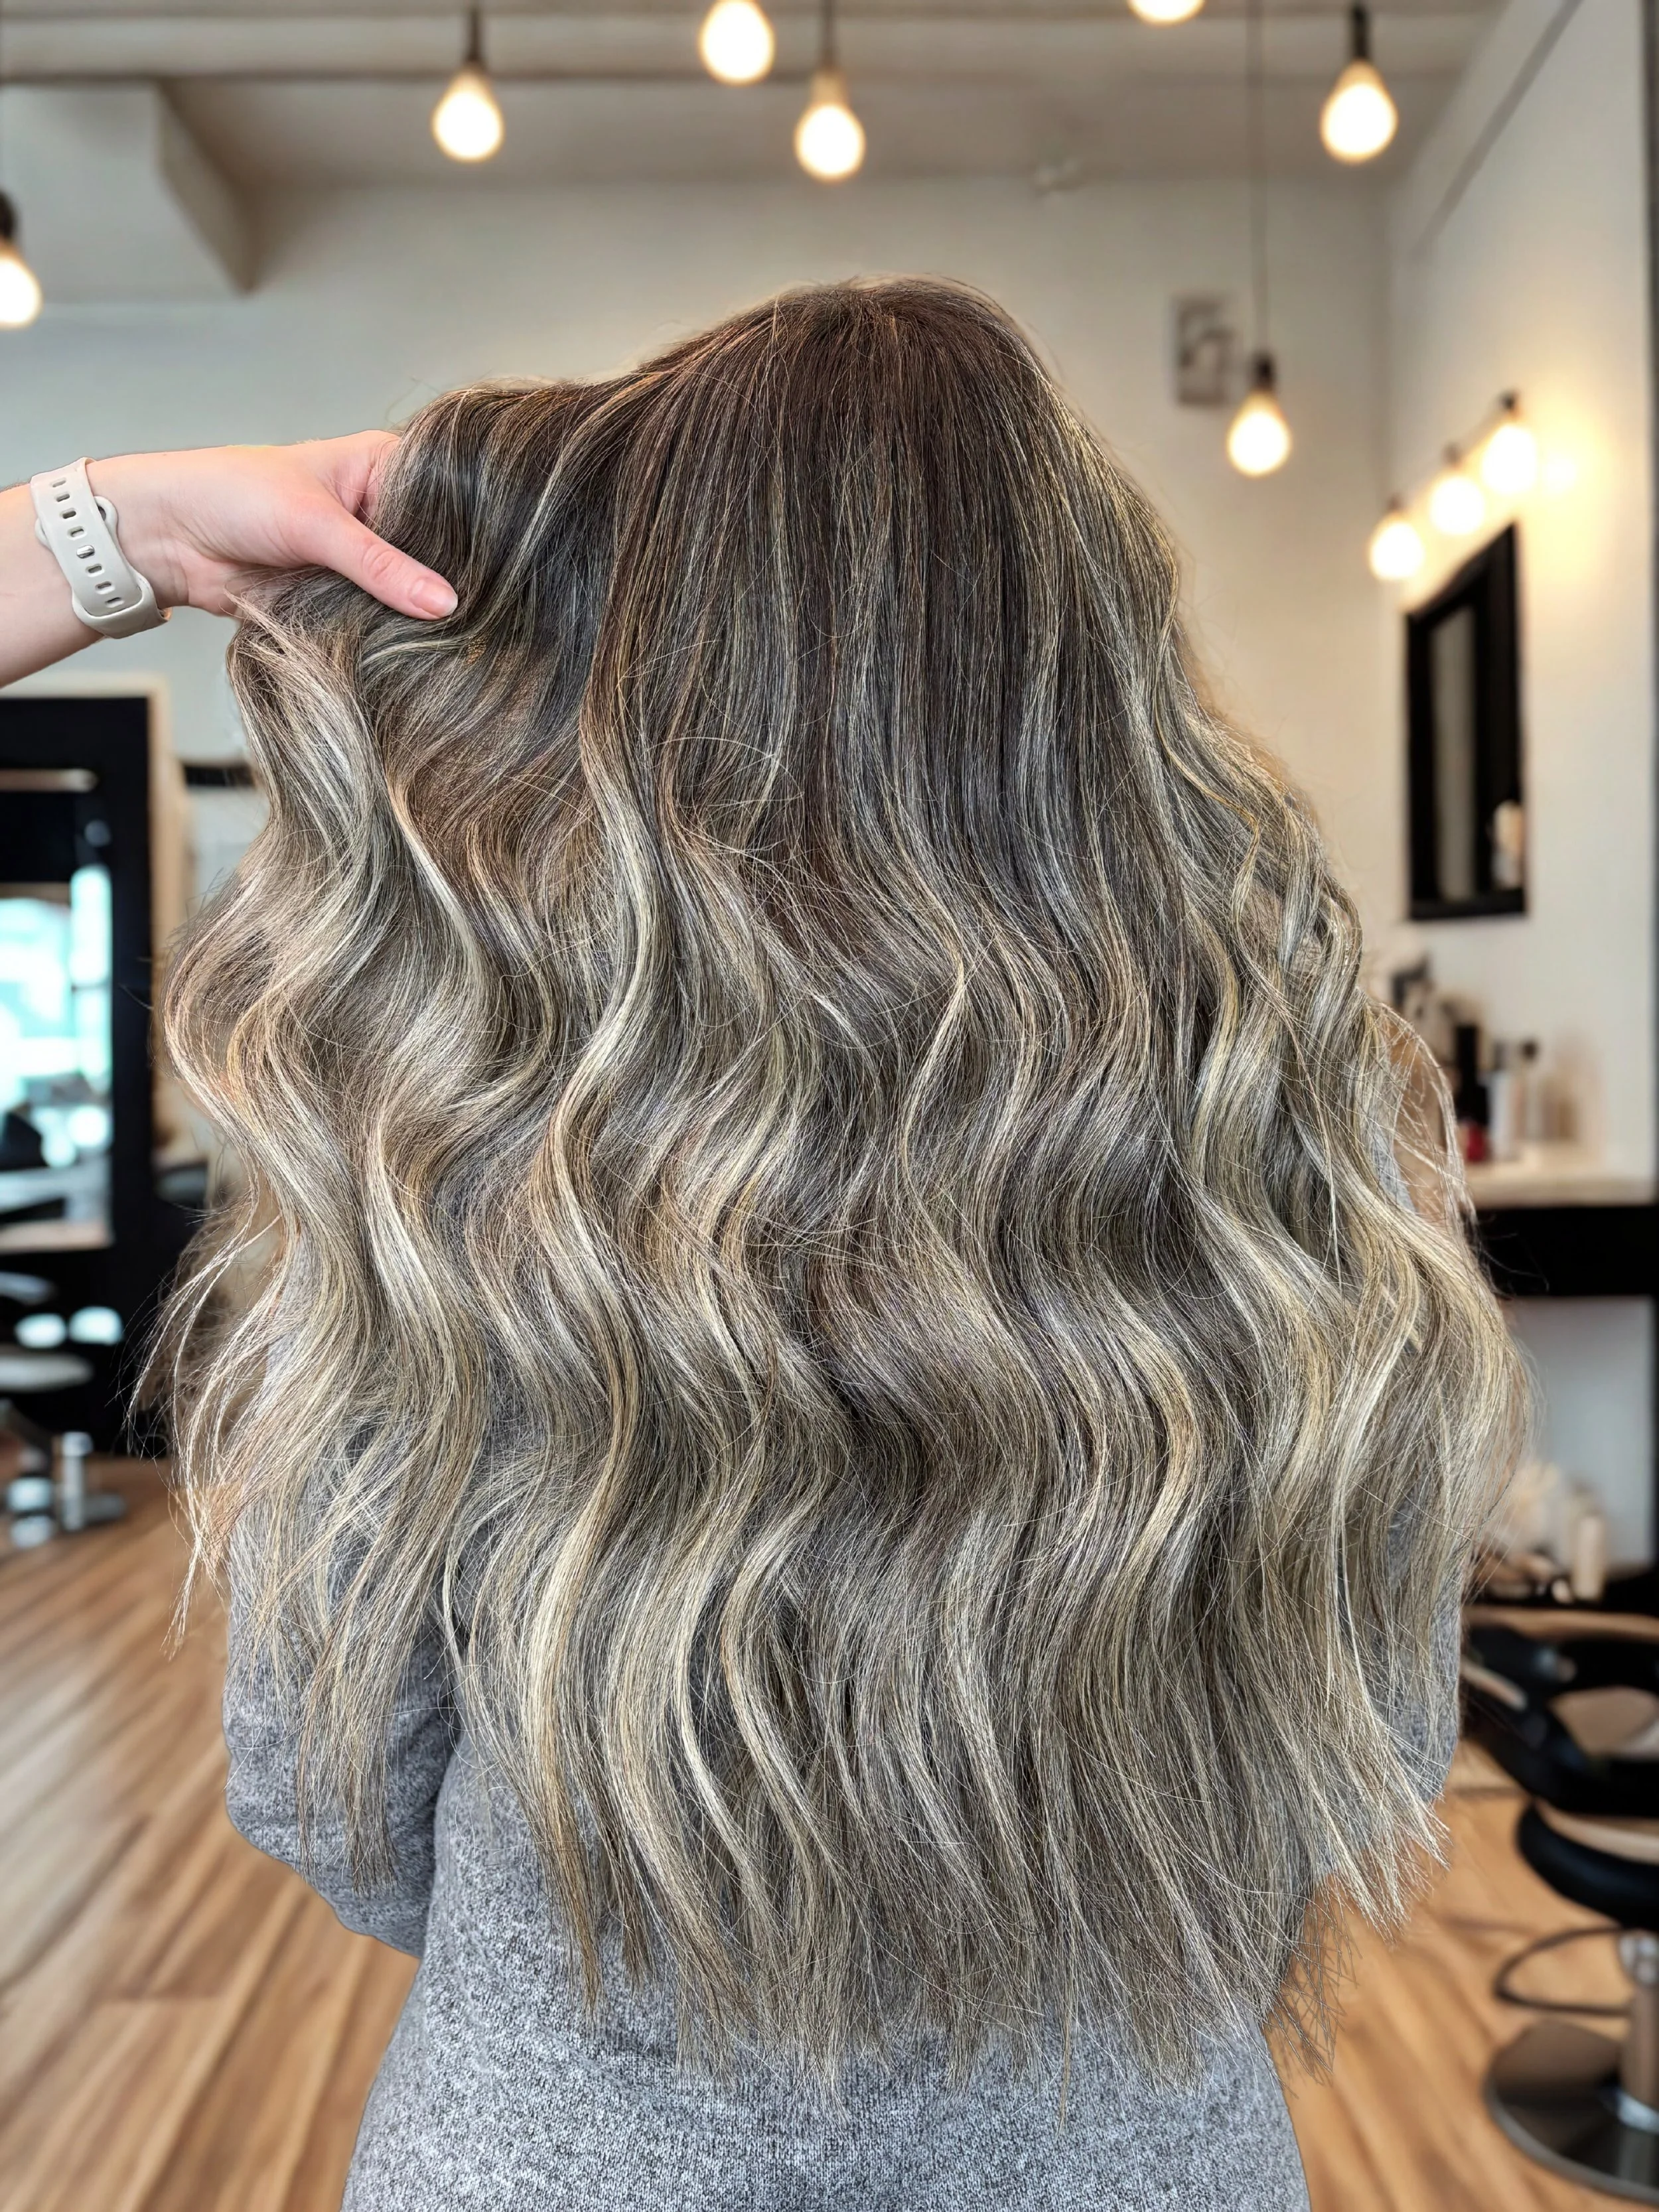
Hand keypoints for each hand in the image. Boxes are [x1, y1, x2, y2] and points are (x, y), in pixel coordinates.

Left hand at [90, 434, 456, 620]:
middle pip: (437, 551)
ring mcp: (366, 561)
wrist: (169, 539)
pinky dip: (395, 636)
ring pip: (412, 592)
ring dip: (422, 615)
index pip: (449, 496)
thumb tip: (443, 604)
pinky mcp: (347, 599)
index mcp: (385, 468)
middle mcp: (382, 513)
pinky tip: (426, 651)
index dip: (476, 528)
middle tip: (492, 611)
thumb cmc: (233, 495)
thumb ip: (378, 566)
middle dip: (452, 579)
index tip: (507, 563)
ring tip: (467, 636)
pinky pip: (383, 622)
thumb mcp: (314, 522)